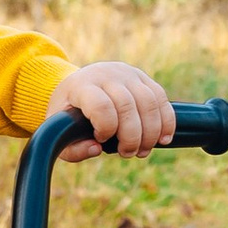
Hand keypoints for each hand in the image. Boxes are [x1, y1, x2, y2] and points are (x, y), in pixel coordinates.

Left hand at [45, 63, 174, 158]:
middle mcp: (106, 75)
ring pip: (148, 102)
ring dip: (150, 132)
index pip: (100, 105)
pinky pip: (161, 98)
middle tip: (127, 154)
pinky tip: (163, 139)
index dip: (106, 127)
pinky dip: (166, 121)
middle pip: (127, 106)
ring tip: (143, 151)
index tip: (101, 138)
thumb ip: (73, 149)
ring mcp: (128, 74)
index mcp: (82, 86)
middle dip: (131, 137)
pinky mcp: (143, 78)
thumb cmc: (69, 113)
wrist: (78, 84)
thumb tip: (97, 149)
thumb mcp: (60, 132)